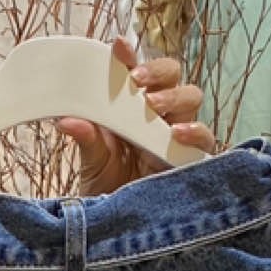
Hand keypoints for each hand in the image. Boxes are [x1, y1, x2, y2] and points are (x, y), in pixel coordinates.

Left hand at [60, 38, 216, 197]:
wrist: (116, 225)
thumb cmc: (106, 185)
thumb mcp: (92, 160)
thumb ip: (86, 138)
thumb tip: (66, 120)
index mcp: (133, 106)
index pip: (137, 71)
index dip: (130, 55)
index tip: (117, 46)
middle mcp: (158, 114)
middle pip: (172, 75)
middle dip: (158, 71)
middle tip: (137, 81)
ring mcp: (176, 133)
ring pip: (190, 97)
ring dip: (174, 97)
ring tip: (153, 107)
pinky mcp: (190, 158)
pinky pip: (204, 139)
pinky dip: (195, 132)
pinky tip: (177, 134)